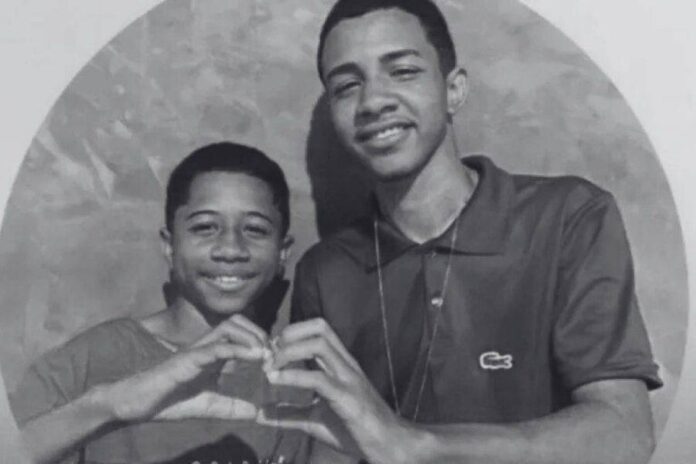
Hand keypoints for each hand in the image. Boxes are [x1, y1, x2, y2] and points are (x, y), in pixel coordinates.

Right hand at [98, 314, 268, 422]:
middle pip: (237, 321)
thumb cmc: (170, 401)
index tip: (278, 355)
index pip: (241, 333)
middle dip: (259, 332)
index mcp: (213, 354)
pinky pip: (215, 347)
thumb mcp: (209, 406)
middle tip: (272, 353)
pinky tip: (253, 357)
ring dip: (251, 336)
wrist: (137, 405)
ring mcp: (197, 350)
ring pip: (228, 326)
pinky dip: (237, 349)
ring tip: (265, 354)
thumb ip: (232, 408)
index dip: (261, 339)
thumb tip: (256, 414)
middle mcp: (206, 346)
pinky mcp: (187, 359)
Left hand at [259, 318, 411, 463]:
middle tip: (270, 354)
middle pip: (320, 328)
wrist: (389, 445)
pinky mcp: (347, 398)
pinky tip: (276, 382)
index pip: (318, 329)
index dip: (291, 333)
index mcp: (340, 364)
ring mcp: (348, 379)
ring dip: (289, 351)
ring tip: (270, 368)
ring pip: (320, 345)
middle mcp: (345, 364)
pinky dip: (293, 377)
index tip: (270, 352)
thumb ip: (289, 413)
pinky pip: (319, 379)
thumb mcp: (315, 419)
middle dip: (290, 333)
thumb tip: (260, 414)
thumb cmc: (355, 430)